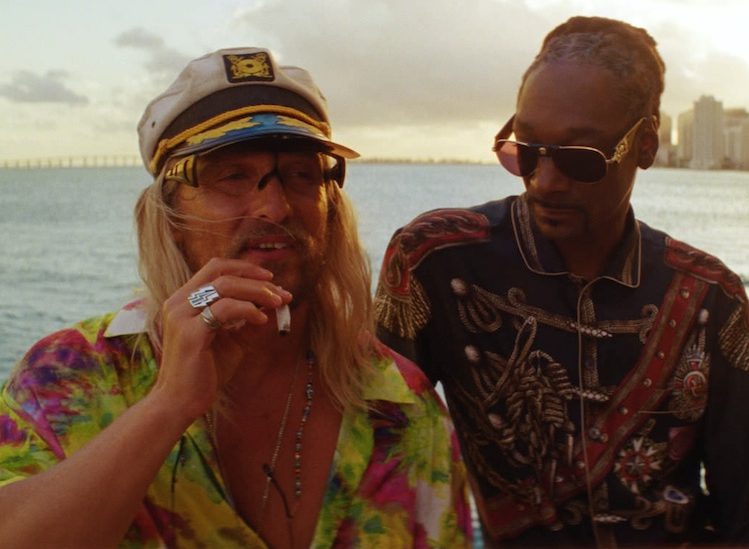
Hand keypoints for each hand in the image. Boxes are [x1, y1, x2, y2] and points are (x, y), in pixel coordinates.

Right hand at [151, 257, 292, 419]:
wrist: (181, 403)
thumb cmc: (206, 372)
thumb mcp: (232, 340)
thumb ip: (247, 319)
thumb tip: (273, 303)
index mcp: (185, 300)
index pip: (215, 268)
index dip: (245, 269)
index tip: (272, 280)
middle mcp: (179, 302)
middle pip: (221, 271)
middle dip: (256, 278)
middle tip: (282, 293)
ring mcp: (181, 316)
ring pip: (225, 286)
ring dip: (257, 292)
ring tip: (278, 303)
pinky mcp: (190, 333)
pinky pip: (225, 309)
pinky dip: (248, 310)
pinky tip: (262, 320)